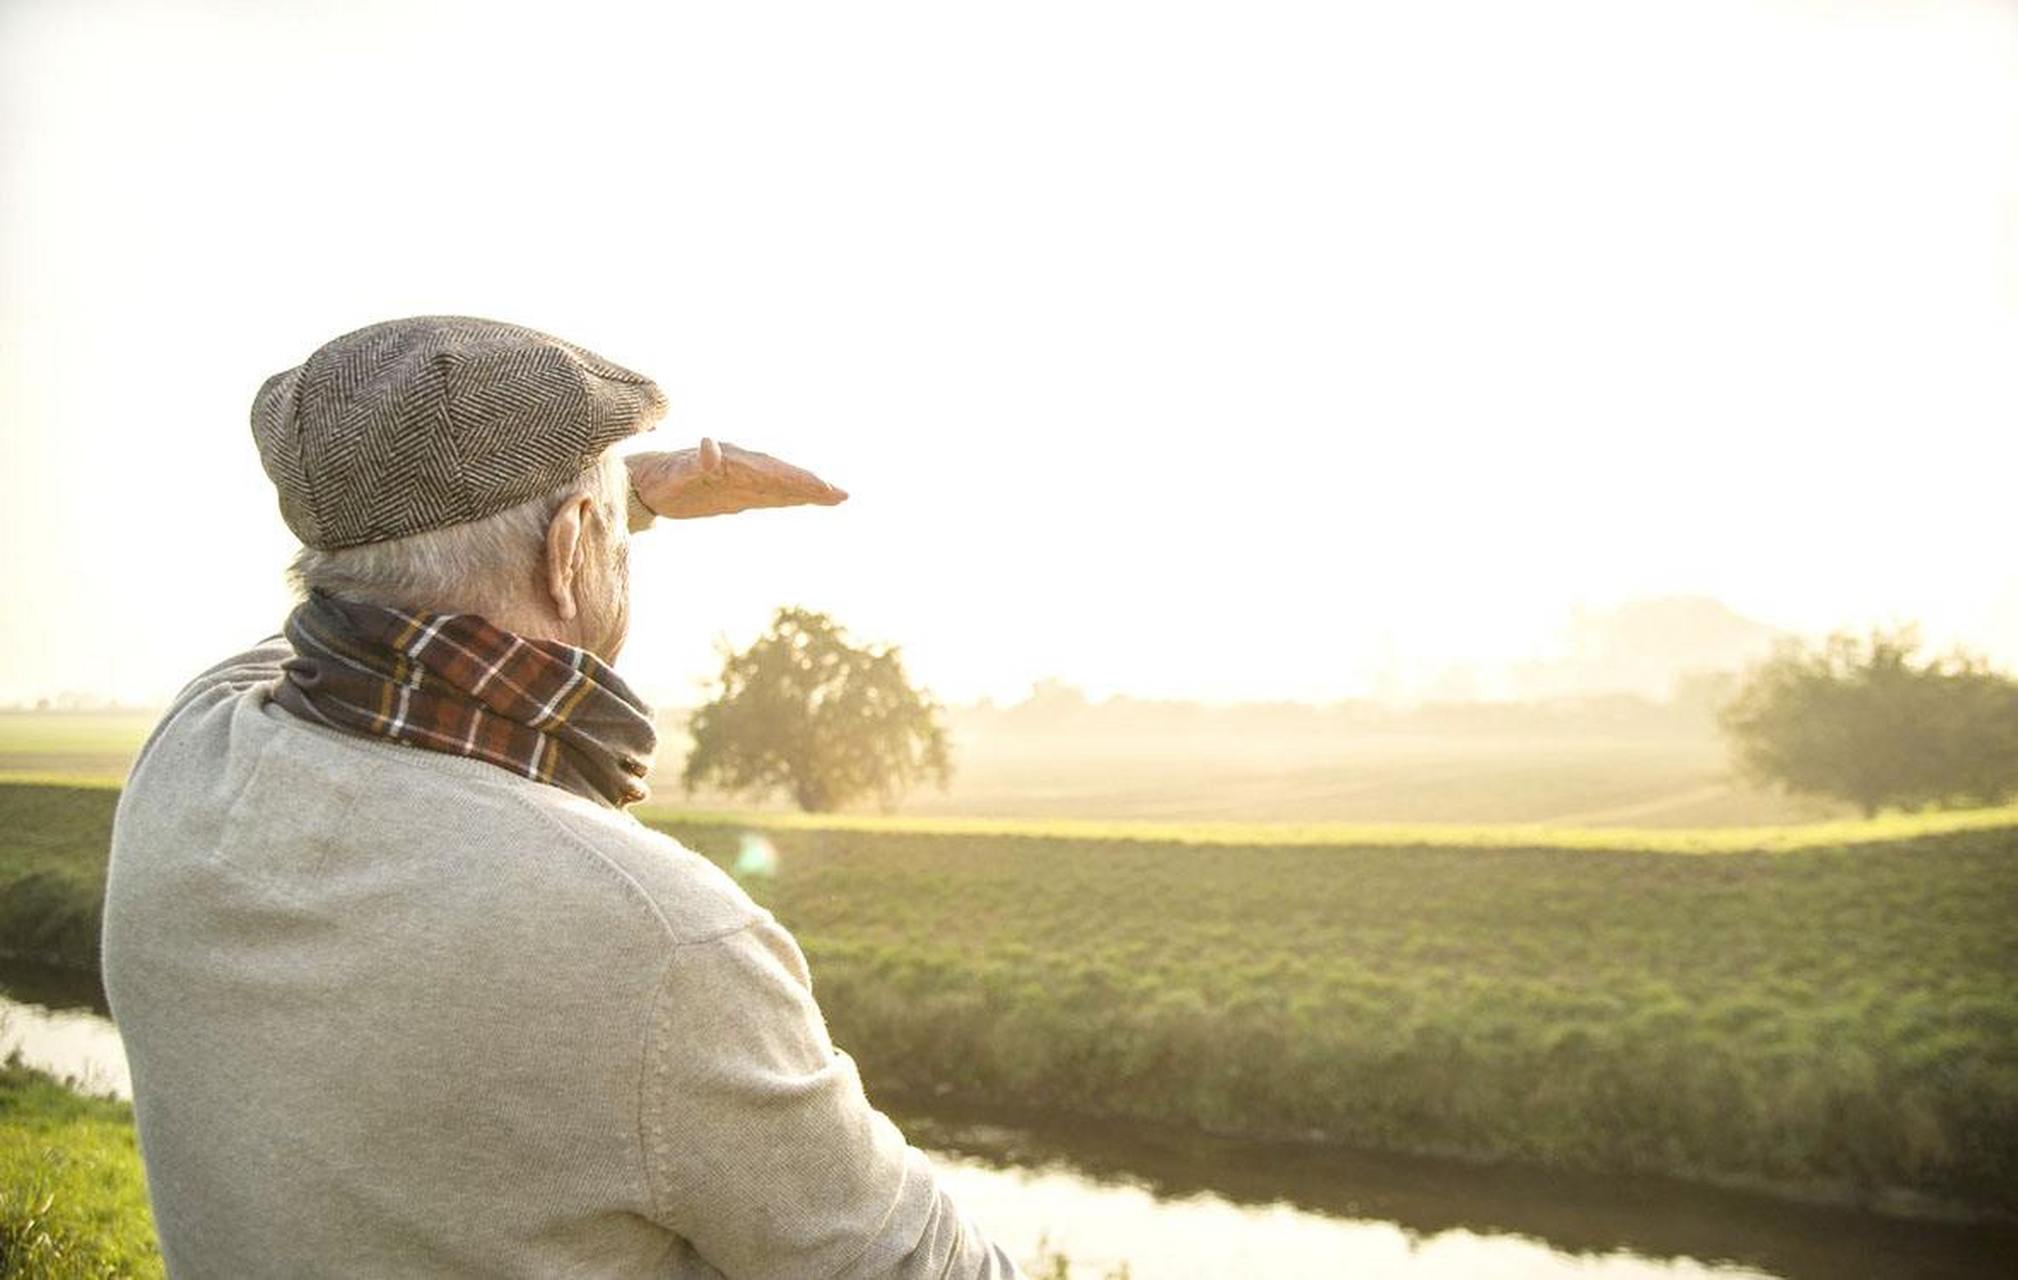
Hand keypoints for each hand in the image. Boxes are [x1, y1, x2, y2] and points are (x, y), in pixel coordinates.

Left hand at [626, 439, 848, 519]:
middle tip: (841, 495)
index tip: (822, 487)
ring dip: (809, 490)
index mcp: (735, 463)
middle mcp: (744, 467)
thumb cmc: (662, 478)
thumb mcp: (676, 473)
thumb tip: (709, 446)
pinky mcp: (740, 491)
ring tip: (837, 497)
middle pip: (785, 476)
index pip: (774, 472)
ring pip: (783, 484)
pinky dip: (793, 496)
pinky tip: (808, 500)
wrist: (650, 481)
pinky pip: (772, 493)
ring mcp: (744, 479)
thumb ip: (696, 462)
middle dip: (812, 485)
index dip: (799, 480)